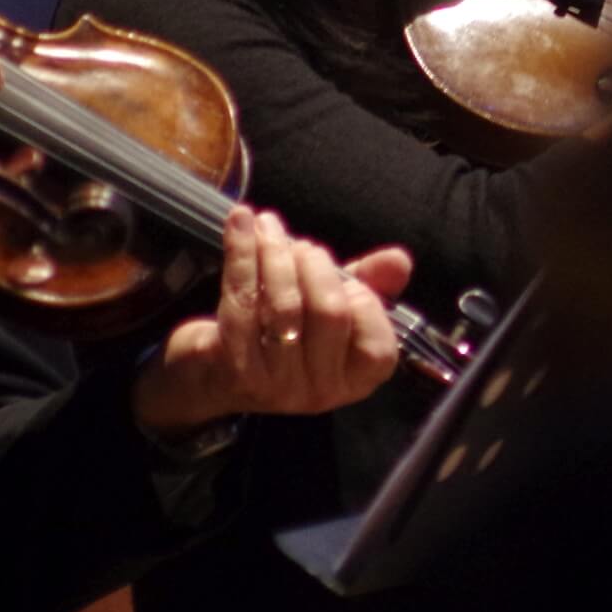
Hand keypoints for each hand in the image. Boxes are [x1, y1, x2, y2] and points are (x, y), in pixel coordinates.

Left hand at [131, 206, 413, 437]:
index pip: (377, 344)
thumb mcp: (332, 309)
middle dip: (315, 264)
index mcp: (354, 380)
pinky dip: (242, 251)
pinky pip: (242, 299)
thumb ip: (369, 285)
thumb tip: (399, 260)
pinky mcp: (233, 365)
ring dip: (276, 252)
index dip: (362, 298)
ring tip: (269, 226)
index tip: (338, 272)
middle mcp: (319, 390)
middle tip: (300, 245)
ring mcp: (275, 383)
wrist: (212, 373)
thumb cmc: (284, 333)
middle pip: (330, 312)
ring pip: (284, 304)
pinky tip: (242, 221)